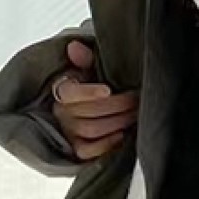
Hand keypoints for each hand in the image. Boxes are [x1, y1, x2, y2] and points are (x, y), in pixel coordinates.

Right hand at [50, 39, 138, 160]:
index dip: (88, 92)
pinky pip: (87, 151)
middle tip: (137, 99)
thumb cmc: (89, 84)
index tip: (107, 90)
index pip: (70, 92)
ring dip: (117, 122)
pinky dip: (105, 144)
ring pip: (91, 130)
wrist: (85, 105)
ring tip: (135, 114)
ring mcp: (68, 131)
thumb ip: (85, 58)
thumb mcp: (87, 68)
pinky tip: (121, 135)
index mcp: (62, 89)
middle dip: (117, 106)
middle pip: (88, 112)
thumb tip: (74, 47)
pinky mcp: (76, 148)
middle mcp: (61, 112)